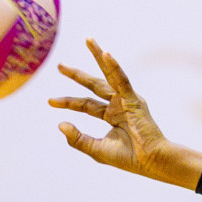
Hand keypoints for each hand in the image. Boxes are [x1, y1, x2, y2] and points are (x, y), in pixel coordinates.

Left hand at [49, 39, 201, 188]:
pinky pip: (122, 80)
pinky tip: (106, 53)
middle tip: (60, 65)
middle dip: (77, 75)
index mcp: (111, 116)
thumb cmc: (130, 158)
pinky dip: (114, 66)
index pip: (85, 104)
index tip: (50, 101)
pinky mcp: (134, 100)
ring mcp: (126, 100)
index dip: (67, 101)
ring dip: (99, 56)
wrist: (151, 161)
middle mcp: (118, 105)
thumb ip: (77, 138)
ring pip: (109, 75)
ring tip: (88, 40)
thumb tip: (60, 123)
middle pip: (93, 85)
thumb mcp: (97, 149)